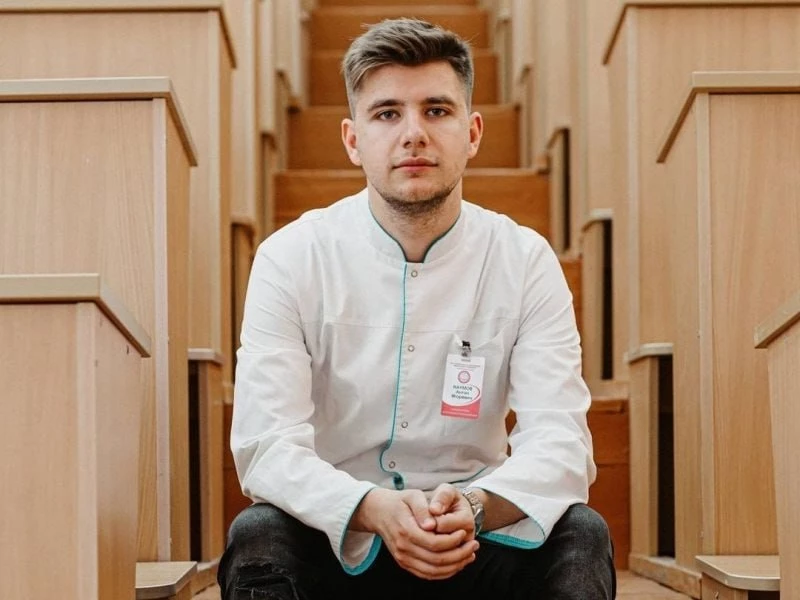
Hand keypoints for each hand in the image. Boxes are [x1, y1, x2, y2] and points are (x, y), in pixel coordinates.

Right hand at [351, 487, 478, 579]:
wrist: (379, 512)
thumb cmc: (400, 501)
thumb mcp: (412, 496)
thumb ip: (423, 508)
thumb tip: (432, 525)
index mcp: (406, 530)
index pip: (435, 543)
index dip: (453, 540)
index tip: (464, 532)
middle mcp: (403, 548)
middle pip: (436, 560)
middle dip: (459, 555)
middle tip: (474, 545)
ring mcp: (403, 558)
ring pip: (433, 571)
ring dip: (455, 566)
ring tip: (470, 555)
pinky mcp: (404, 563)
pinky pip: (427, 574)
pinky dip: (444, 572)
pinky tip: (457, 563)